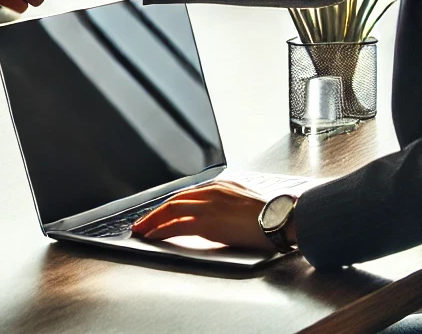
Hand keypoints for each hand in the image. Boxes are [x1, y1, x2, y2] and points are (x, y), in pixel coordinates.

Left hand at [131, 180, 276, 252]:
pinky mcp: (209, 222)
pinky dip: (163, 230)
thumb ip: (227, 202)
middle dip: (154, 212)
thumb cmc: (269, 215)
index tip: (158, 213)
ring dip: (153, 221)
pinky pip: (179, 225)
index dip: (168, 205)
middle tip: (141, 222)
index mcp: (219, 186)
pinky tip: (155, 236)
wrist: (280, 220)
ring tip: (142, 230)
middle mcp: (211, 192)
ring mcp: (208, 205)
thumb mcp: (244, 201)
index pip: (186, 194)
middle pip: (174, 200)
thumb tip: (218, 214)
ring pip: (171, 210)